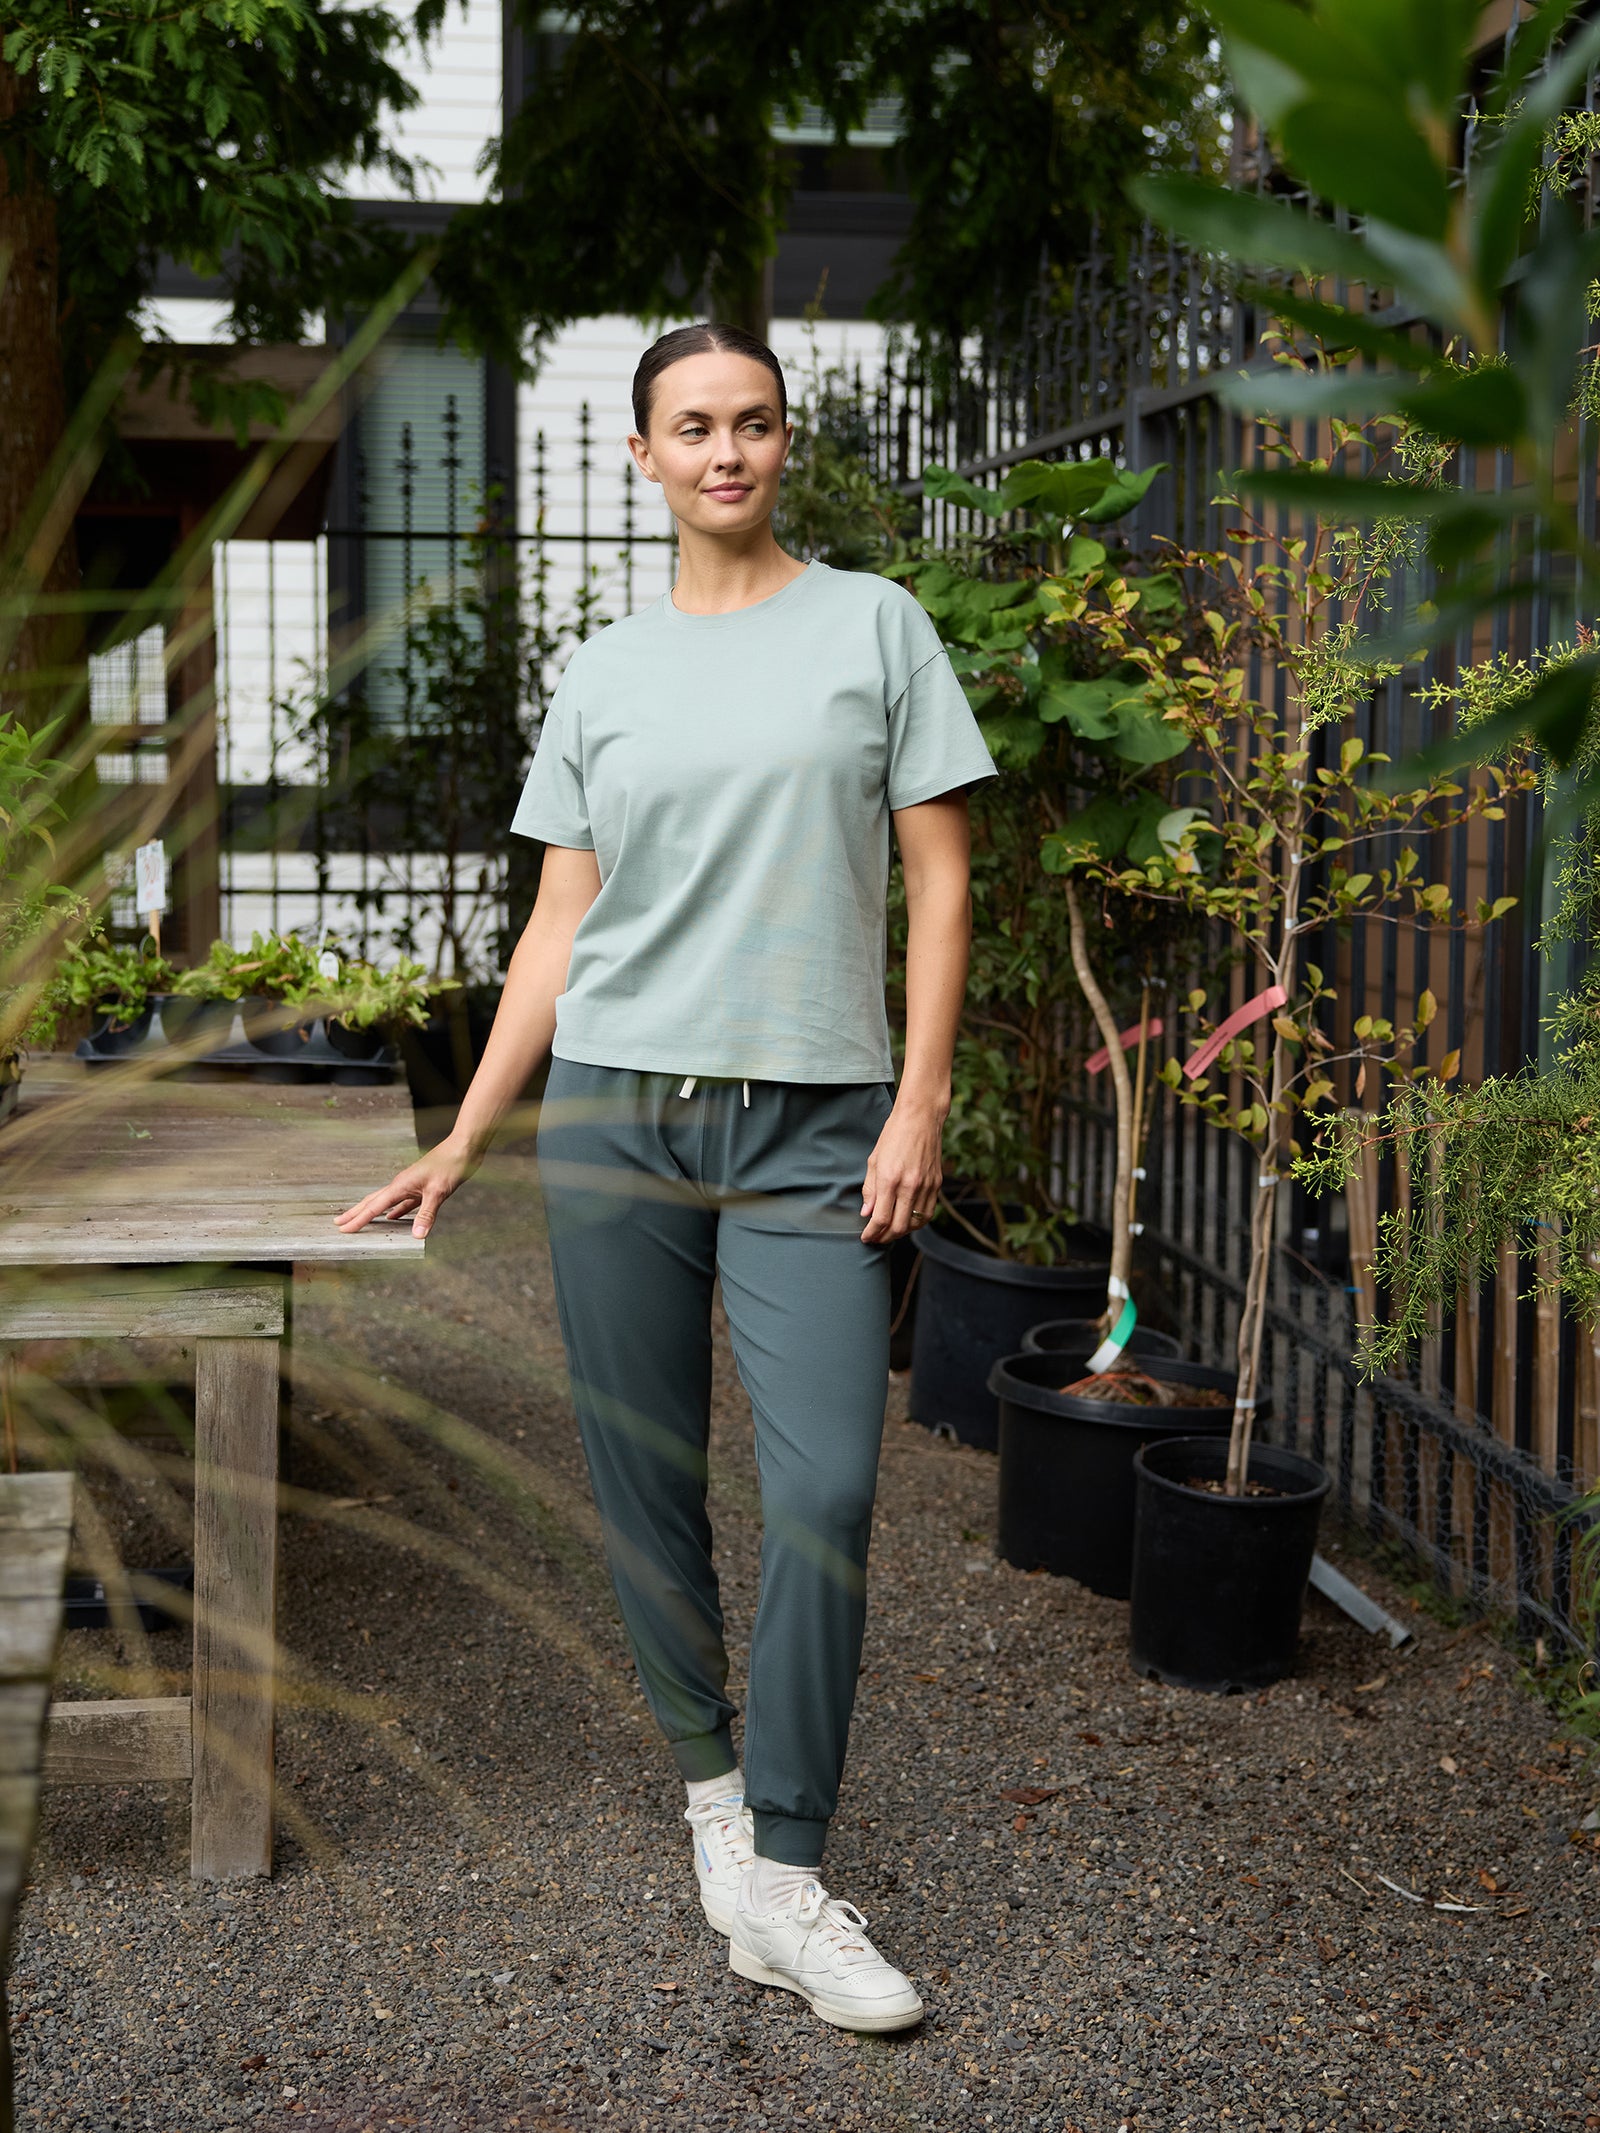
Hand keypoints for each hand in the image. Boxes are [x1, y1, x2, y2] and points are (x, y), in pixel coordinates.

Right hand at [333, 1136, 480, 1239]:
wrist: (463, 1148)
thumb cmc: (450, 1165)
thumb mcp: (439, 1192)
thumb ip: (426, 1214)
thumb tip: (417, 1236)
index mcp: (400, 1185)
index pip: (374, 1207)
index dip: (358, 1219)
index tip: (343, 1229)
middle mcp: (401, 1184)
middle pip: (373, 1202)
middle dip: (355, 1213)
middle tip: (338, 1223)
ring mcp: (411, 1186)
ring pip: (386, 1202)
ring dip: (372, 1212)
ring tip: (360, 1220)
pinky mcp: (422, 1188)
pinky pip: (403, 1203)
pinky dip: (396, 1212)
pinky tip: (393, 1218)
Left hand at [860, 1098, 943, 1244]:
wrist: (921, 1118)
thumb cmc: (894, 1135)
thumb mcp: (874, 1160)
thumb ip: (870, 1189)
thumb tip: (866, 1213)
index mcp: (890, 1179)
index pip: (880, 1218)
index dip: (872, 1233)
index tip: (866, 1237)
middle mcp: (909, 1185)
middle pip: (898, 1226)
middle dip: (885, 1237)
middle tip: (876, 1238)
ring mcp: (926, 1186)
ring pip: (915, 1223)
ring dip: (902, 1232)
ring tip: (891, 1231)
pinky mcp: (937, 1184)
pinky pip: (928, 1212)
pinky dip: (917, 1222)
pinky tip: (908, 1220)